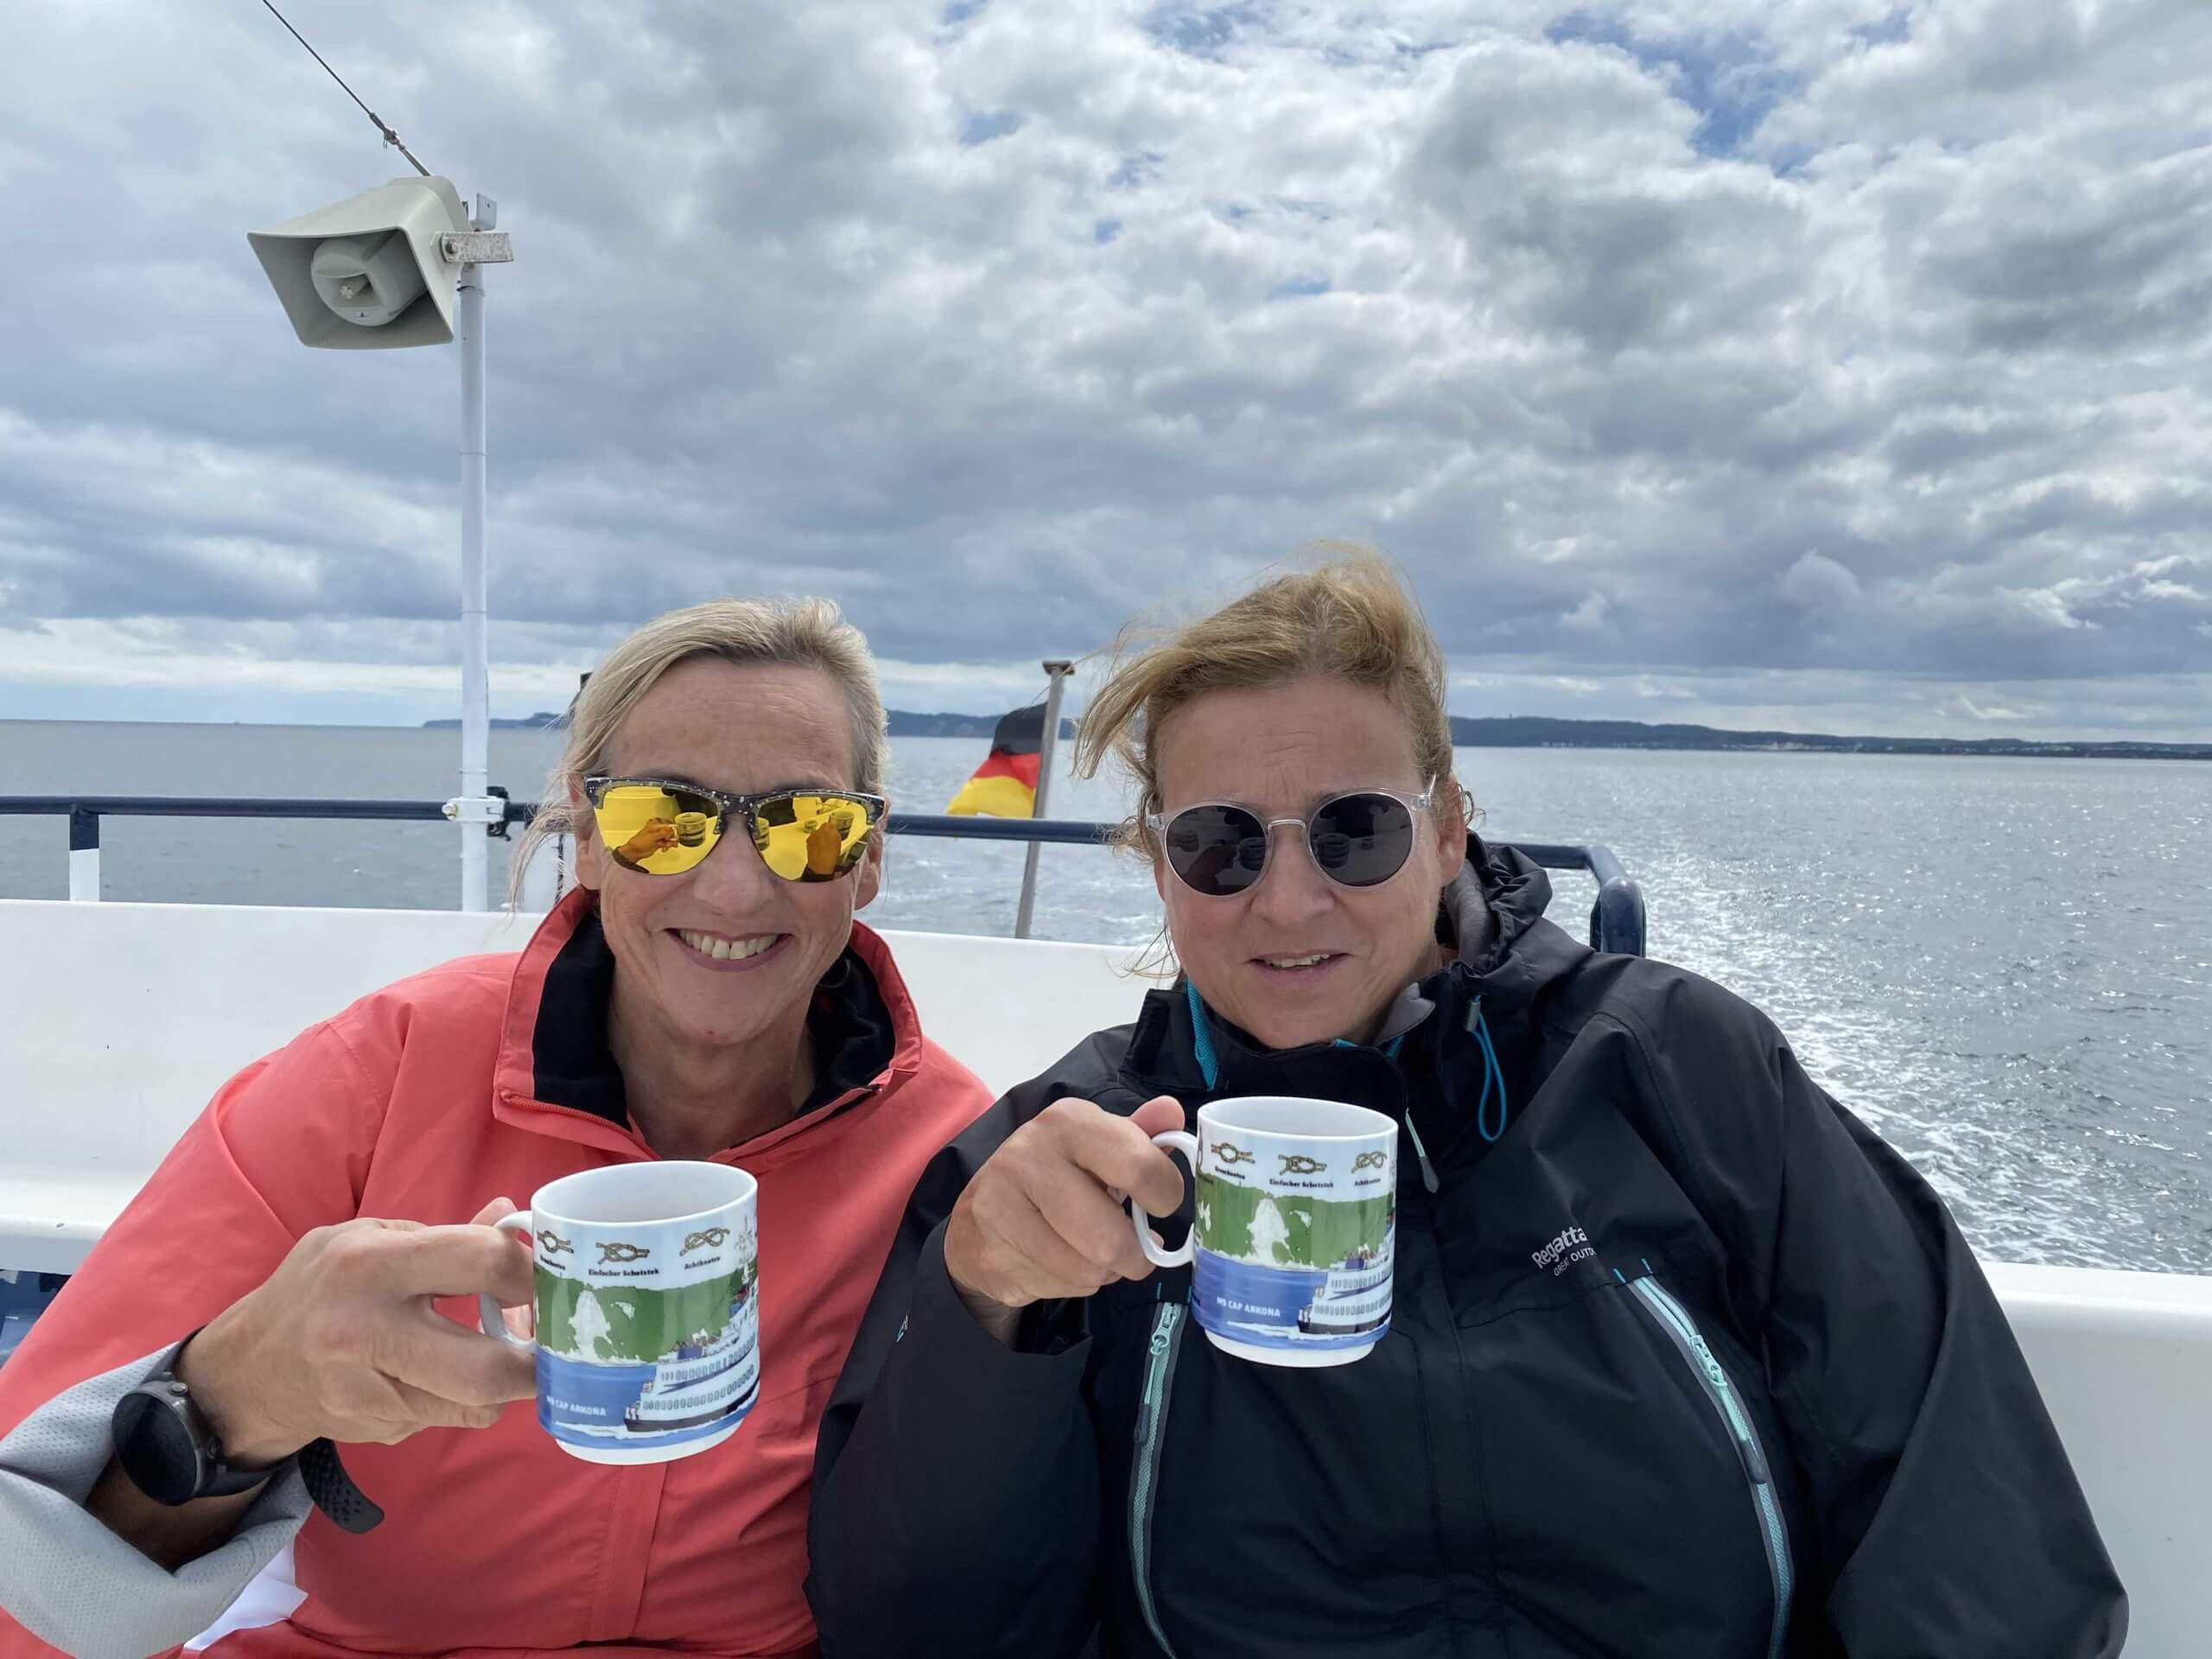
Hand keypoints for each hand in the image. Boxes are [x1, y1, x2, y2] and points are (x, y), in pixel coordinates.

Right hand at [177, 1197, 537, 1465]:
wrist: (249, 1370)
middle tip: (558, 1342)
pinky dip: (467, 1397)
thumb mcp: (368, 1238)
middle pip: (484, 1368)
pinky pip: (447, 1417)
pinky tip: (453, 1372)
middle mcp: (365, 1333)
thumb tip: (513, 1218)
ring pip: (474, 1405)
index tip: (544, 1276)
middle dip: (537, 1360)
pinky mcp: (377, 1431)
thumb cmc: (318, 1287)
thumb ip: (446, 1234)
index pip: (480, 1263)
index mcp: (369, 1265)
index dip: (529, 1272)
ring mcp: (368, 1393)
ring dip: (507, 1382)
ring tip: (510, 1351)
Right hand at [943, 1096, 1186, 1334]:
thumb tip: (1171, 1112)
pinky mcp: (991, 1253)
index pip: (1140, 1167)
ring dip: (1106, 1271)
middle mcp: (1029, 1156)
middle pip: (1112, 1238)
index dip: (1165, 1195)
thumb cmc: (1055, 1176)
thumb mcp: (1097, 1147)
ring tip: (1093, 1251)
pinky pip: (1063, 1287)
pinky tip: (1062, 1262)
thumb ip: (1138, 1135)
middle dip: (1137, 1254)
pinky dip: (1076, 1284)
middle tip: (1137, 1248)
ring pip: (1090, 1270)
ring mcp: (1003, 1206)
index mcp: (1067, 1122)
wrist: (980, 1218)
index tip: (1160, 1203)